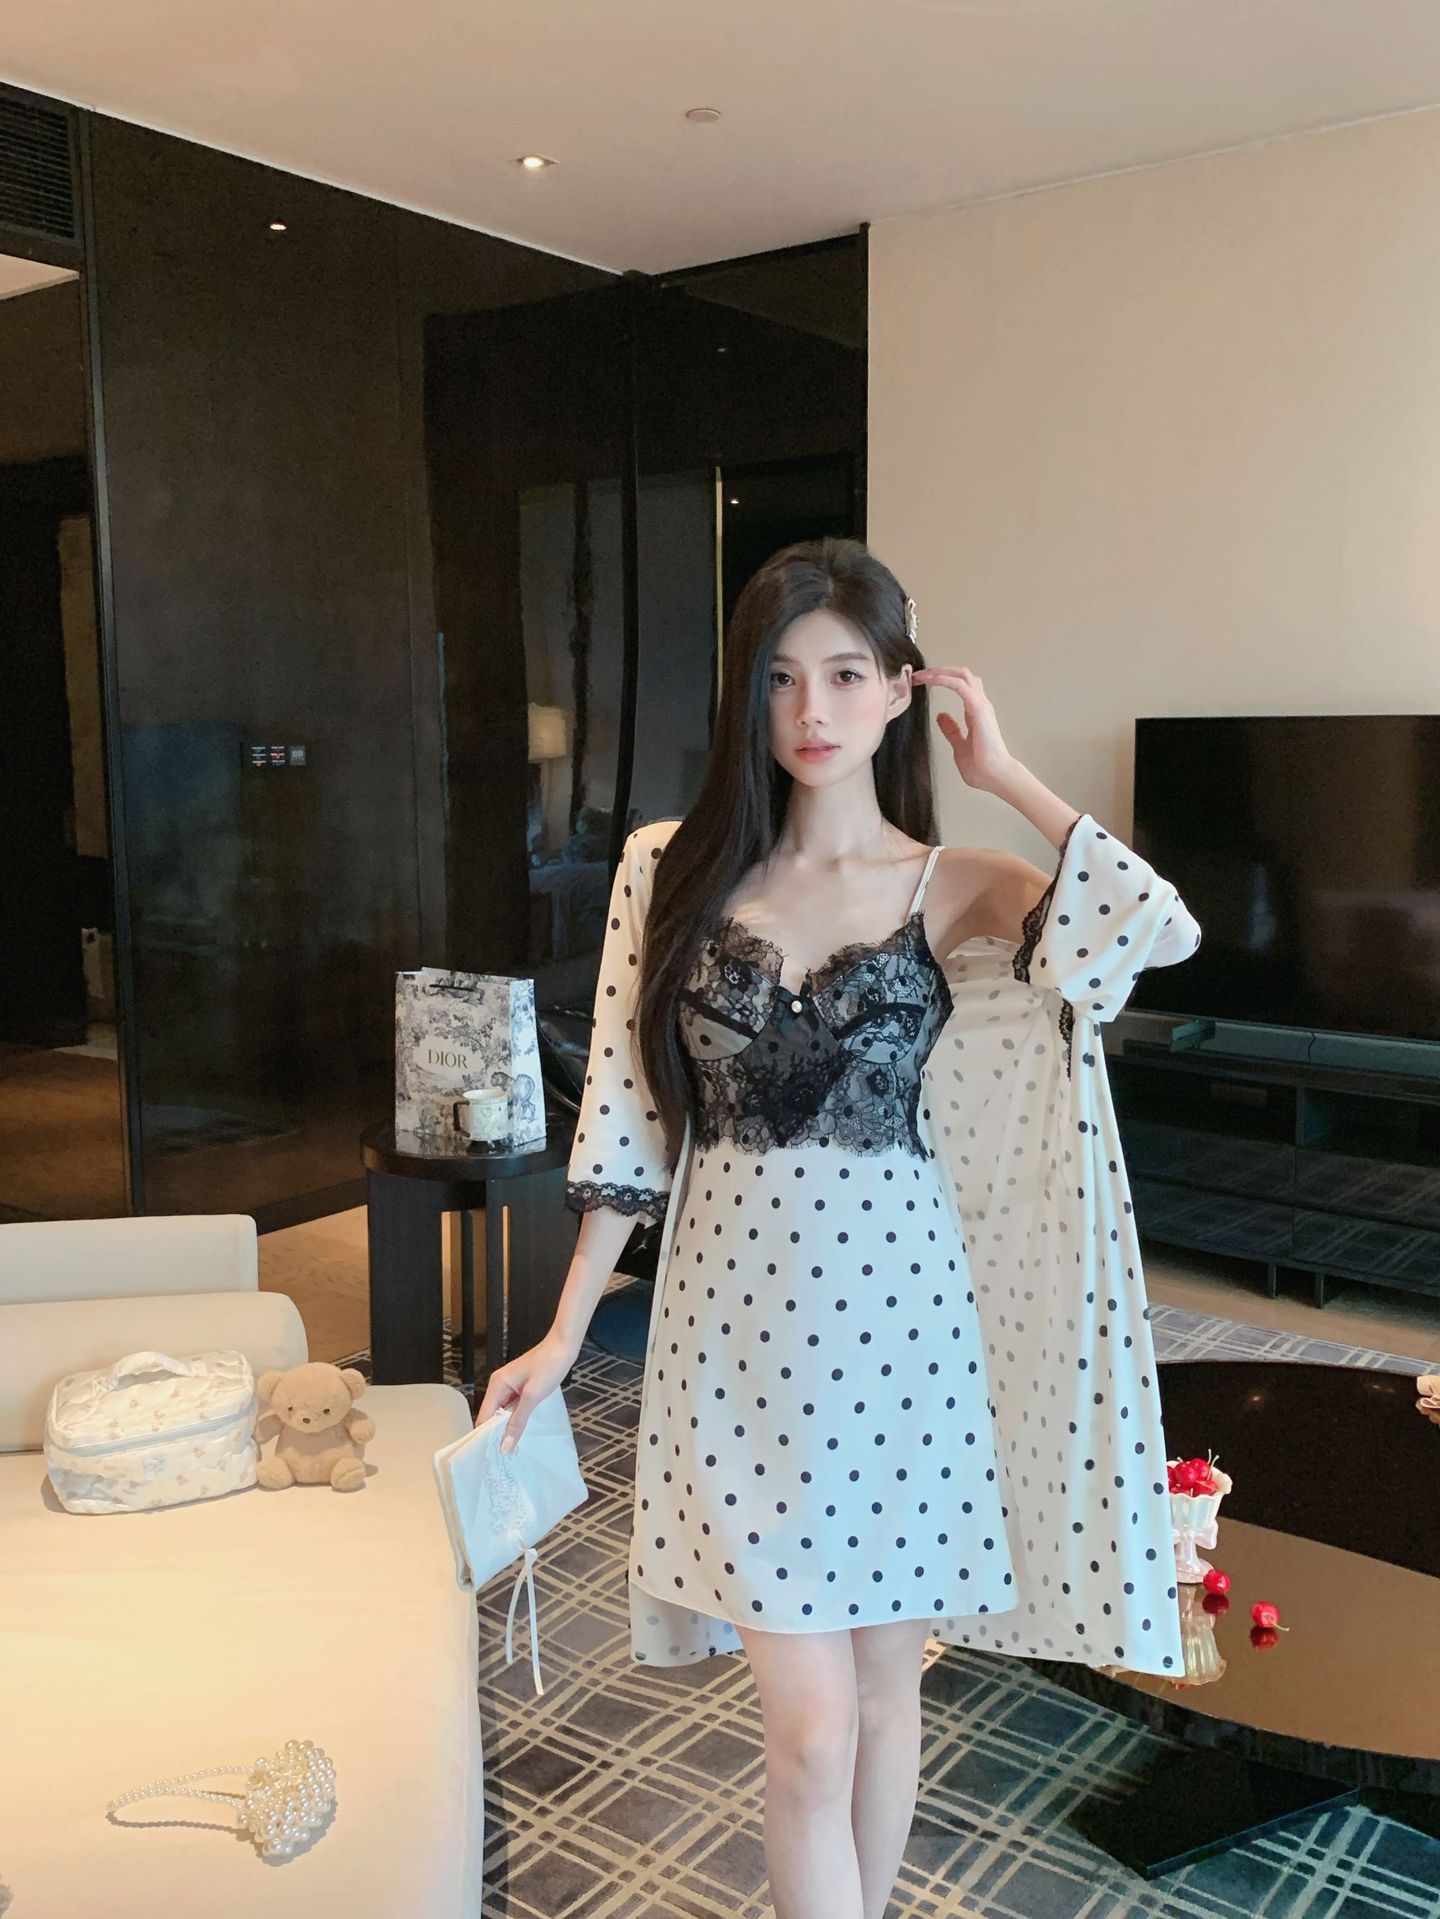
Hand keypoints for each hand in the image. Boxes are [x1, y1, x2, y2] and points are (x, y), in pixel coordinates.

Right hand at [473, 1329, 577, 1451]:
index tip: (491, 1456)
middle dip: (496, 1433)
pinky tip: (521, 1431)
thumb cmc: (548, 1367)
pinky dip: (516, 1418)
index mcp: (497, 1385)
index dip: (486, 1435)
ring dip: (507, 1427)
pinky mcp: (520, 1387)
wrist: (564, 1347)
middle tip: (504, 1456)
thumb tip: (505, 1446)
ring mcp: (510, 1386)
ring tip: (512, 1449)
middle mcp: (499, 1385)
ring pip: (503, 1412)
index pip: (484, 1416)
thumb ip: (518, 1421)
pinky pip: (513, 1407)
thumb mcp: (533, 1396)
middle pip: (492, 1415)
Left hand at [911, 666, 1015, 793]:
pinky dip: (944, 679)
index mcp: (975, 712)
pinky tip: (930, 679)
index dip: (941, 679)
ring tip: (921, 674)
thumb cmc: (982, 767)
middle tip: (918, 675)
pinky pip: (960, 685)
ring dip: (940, 671)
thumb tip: (941, 716)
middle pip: (961, 675)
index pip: (960, 685)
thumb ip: (951, 730)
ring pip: (961, 675)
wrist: (996, 776)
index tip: (921, 682)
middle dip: (938, 671)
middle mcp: (980, 704)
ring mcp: (980, 705)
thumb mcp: (959, 746)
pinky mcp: (978, 708)